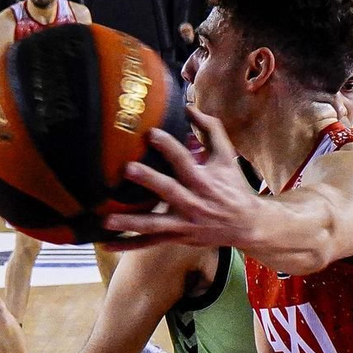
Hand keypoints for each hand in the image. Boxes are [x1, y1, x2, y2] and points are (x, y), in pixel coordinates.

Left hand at [100, 106, 264, 249]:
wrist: (246, 224)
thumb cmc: (233, 186)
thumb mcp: (226, 156)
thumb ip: (210, 129)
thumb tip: (189, 107)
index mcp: (203, 180)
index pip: (184, 160)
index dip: (168, 146)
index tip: (150, 132)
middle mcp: (192, 202)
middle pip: (168, 191)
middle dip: (148, 180)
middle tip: (127, 169)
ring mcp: (183, 223)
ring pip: (154, 224)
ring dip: (130, 222)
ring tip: (106, 220)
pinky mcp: (177, 237)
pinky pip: (149, 243)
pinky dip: (128, 245)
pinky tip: (106, 244)